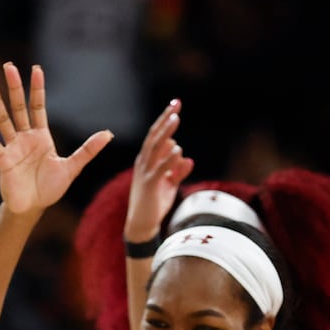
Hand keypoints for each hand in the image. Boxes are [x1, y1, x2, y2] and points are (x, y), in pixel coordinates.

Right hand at [0, 63, 112, 214]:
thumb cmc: (50, 189)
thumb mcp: (72, 167)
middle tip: (8, 66)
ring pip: (3, 119)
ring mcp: (12, 147)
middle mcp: (25, 137)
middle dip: (14, 86)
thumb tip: (109, 134)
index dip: (37, 88)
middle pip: (18, 106)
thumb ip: (88, 150)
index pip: (38, 106)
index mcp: (42, 136)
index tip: (36, 68)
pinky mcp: (3, 159)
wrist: (33, 208)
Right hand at [125, 100, 192, 243]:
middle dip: (165, 119)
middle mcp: (143, 163)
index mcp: (146, 161)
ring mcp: (145, 173)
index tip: (175, 105)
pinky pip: (159, 169)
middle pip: (154, 136)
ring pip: (155, 148)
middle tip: (176, 104)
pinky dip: (168, 159)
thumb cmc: (154, 204)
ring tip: (176, 118)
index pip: (156, 136)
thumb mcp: (169, 185)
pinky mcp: (149, 185)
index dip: (165, 120)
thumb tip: (188, 158)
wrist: (142, 225)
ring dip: (165, 132)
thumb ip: (178, 171)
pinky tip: (177, 149)